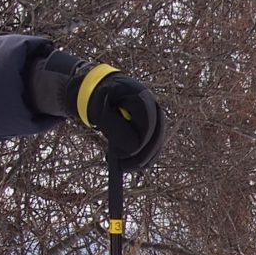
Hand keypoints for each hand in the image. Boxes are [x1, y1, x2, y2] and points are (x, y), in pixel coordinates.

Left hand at [29, 51, 165, 170]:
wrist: (100, 88)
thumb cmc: (98, 98)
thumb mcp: (101, 111)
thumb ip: (116, 128)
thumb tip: (133, 149)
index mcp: (142, 99)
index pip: (148, 129)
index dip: (137, 147)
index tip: (119, 158)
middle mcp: (154, 108)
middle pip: (156, 138)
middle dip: (140, 157)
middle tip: (121, 166)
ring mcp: (155, 117)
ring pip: (156, 144)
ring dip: (142, 159)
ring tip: (122, 166)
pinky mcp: (151, 126)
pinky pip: (152, 145)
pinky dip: (142, 157)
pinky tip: (128, 163)